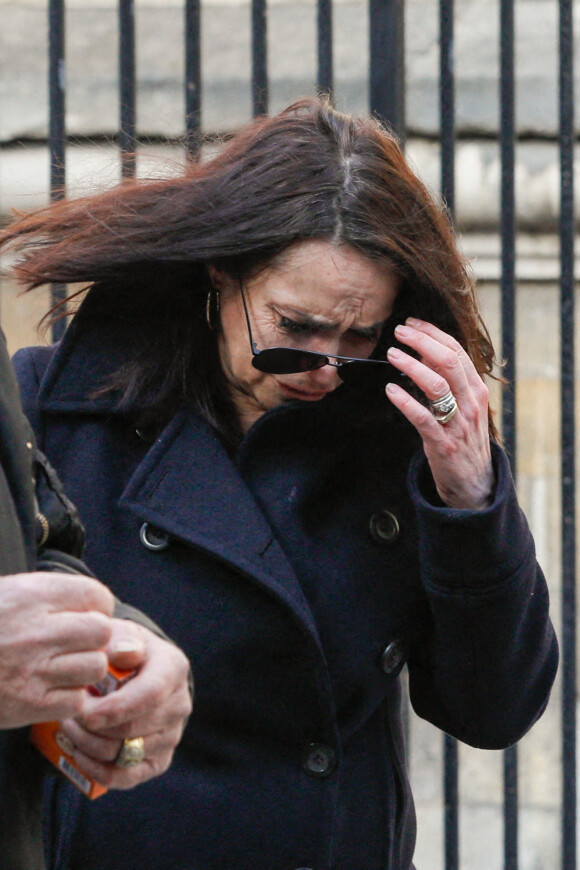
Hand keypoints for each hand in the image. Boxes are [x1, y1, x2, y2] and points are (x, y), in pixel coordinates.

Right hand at [0, 572, 113, 727]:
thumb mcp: (8, 593)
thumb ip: (49, 595)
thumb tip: (95, 604)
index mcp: (31, 596)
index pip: (96, 596)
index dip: (96, 606)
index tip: (84, 614)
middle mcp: (36, 631)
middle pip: (102, 631)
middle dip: (93, 638)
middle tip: (75, 643)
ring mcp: (33, 669)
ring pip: (95, 667)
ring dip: (84, 669)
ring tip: (62, 667)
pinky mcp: (28, 705)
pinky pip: (76, 700)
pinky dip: (68, 698)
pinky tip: (51, 689)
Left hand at [59, 619, 191, 789]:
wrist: (137, 670)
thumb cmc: (123, 651)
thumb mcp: (121, 635)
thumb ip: (121, 639)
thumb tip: (123, 653)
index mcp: (173, 669)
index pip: (150, 695)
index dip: (116, 709)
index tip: (84, 713)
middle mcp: (179, 705)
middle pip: (133, 730)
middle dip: (93, 728)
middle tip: (67, 715)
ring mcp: (171, 735)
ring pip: (125, 754)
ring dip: (90, 746)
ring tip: (69, 728)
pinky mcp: (159, 760)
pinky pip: (127, 777)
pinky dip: (98, 770)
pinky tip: (79, 753)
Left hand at [385, 317, 493, 509]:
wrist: (475, 483)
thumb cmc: (464, 440)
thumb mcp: (464, 407)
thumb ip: (449, 382)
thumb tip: (424, 356)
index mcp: (476, 390)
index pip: (457, 351)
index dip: (433, 334)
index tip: (413, 323)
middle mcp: (470, 402)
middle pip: (448, 361)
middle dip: (422, 341)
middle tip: (400, 331)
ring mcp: (458, 423)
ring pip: (437, 385)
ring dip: (412, 365)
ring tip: (393, 354)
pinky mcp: (443, 443)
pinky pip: (423, 418)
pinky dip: (405, 401)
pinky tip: (390, 390)